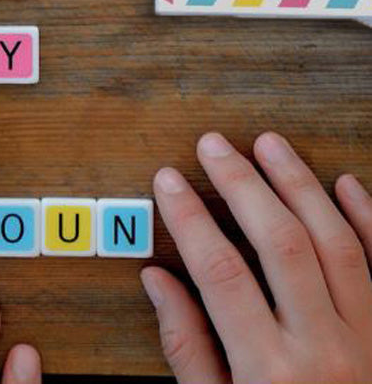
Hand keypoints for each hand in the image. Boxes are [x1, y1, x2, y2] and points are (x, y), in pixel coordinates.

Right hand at [142, 132, 371, 382]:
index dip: (188, 217)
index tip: (167, 180)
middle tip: (213, 145)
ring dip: (300, 186)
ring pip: (336, 244)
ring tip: (270, 144)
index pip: (219, 272)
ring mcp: (369, 341)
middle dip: (242, 184)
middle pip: (280, 244)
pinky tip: (345, 184)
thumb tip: (156, 279)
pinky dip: (368, 220)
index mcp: (269, 372)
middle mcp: (324, 351)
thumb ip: (187, 347)